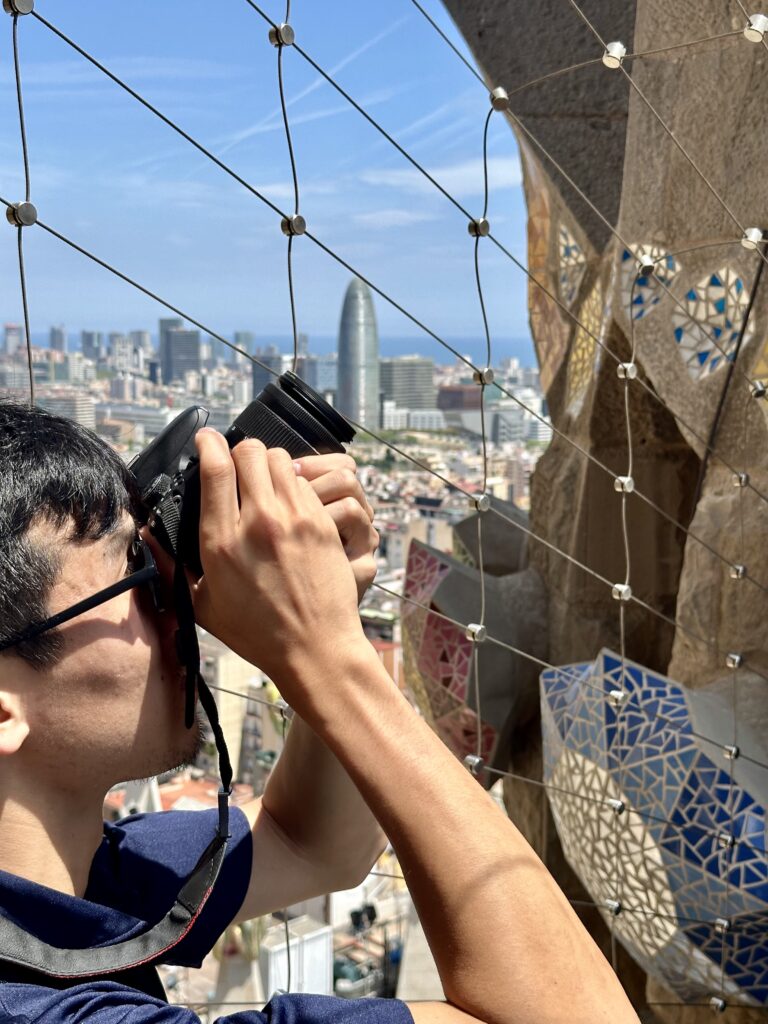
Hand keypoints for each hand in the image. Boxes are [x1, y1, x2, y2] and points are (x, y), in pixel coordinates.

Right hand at [189, 430, 366, 697]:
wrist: (316, 648)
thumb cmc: (258, 633)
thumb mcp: (202, 606)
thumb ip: (172, 567)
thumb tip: (147, 535)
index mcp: (221, 543)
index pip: (214, 469)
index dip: (208, 444)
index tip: (206, 439)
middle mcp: (257, 524)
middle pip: (249, 452)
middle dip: (241, 452)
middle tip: (240, 466)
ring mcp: (294, 520)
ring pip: (280, 459)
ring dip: (269, 464)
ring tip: (266, 482)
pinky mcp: (322, 523)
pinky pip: (305, 482)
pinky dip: (295, 484)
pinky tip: (290, 501)